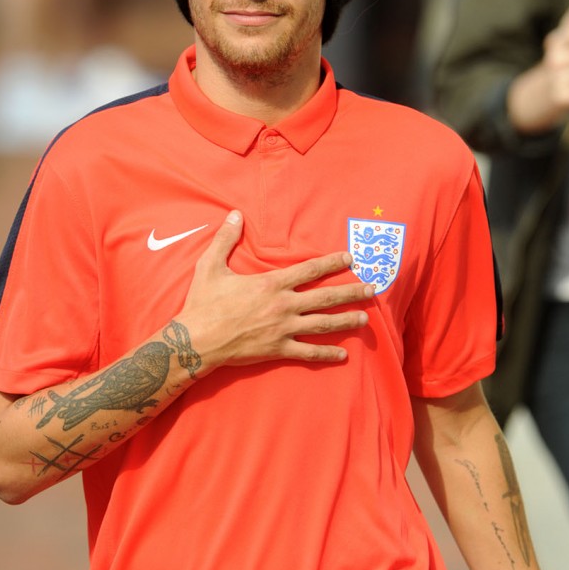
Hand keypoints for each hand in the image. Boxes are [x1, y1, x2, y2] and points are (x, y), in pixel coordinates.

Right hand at [179, 209, 373, 369]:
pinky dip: (327, 354)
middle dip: (351, 292)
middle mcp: (284, 305)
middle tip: (371, 289)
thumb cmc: (203, 303)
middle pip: (326, 297)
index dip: (332, 263)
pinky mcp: (278, 349)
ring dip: (346, 320)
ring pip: (323, 324)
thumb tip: (234, 214)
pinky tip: (343, 355)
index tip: (350, 258)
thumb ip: (226, 239)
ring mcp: (283, 329)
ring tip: (365, 318)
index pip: (310, 269)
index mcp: (272, 284)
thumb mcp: (210, 266)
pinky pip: (308, 353)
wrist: (197, 340)